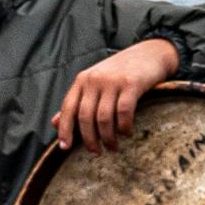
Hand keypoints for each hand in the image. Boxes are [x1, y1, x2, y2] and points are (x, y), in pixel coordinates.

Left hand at [55, 38, 179, 153]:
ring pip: (103, 118)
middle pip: (85, 116)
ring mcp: (113, 81)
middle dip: (89, 139)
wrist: (150, 53)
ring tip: (113, 147)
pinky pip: (124, 112)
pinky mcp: (131, 84)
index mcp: (83, 80)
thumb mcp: (95, 82)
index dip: (65, 130)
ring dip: (108, 138)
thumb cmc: (121, 71)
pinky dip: (124, 127)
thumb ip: (77, 101)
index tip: (65, 148)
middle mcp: (95, 79)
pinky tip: (126, 133)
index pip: (68, 108)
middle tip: (96, 152)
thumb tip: (54, 123)